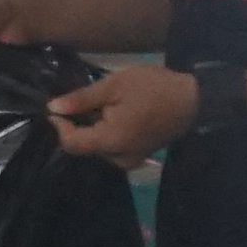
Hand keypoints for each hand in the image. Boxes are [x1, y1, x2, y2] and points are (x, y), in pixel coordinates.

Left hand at [48, 64, 199, 162]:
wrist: (194, 100)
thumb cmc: (154, 88)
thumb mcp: (115, 85)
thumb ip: (82, 99)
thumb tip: (52, 108)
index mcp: (112, 141)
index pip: (72, 143)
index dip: (59, 127)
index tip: (54, 108)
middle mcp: (119, 158)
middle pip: (84, 147)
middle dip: (76, 126)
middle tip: (78, 102)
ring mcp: (130, 160)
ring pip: (98, 148)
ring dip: (91, 130)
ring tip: (97, 106)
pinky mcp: (138, 156)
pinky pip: (112, 149)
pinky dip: (105, 134)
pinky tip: (111, 115)